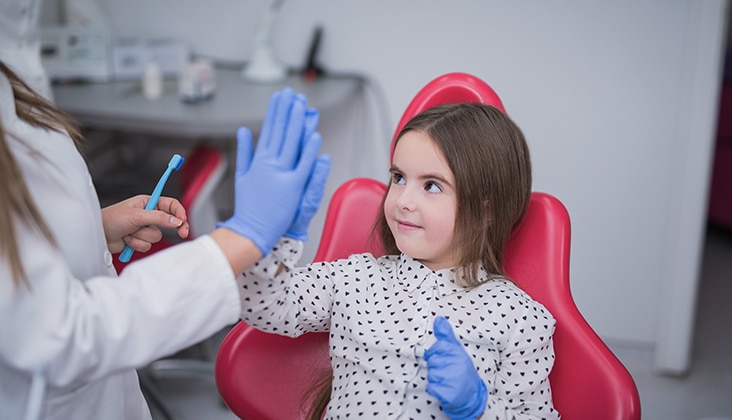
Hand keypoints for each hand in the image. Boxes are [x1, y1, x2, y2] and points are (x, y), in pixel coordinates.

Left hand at [101, 195, 188, 253]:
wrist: (98, 235)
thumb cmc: (111, 219)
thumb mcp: (137, 215)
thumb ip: (158, 218)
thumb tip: (176, 221)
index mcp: (148, 203)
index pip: (170, 205)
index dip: (179, 212)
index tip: (183, 221)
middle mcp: (148, 215)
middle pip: (169, 222)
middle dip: (174, 228)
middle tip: (182, 233)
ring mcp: (144, 228)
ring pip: (156, 236)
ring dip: (142, 236)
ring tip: (129, 232)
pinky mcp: (140, 240)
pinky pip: (148, 245)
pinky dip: (137, 244)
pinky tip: (126, 239)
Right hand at [217, 88, 324, 253]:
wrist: (251, 229)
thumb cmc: (248, 205)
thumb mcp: (242, 174)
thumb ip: (245, 151)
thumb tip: (244, 130)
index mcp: (259, 159)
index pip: (269, 128)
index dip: (276, 111)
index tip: (281, 96)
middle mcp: (270, 163)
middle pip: (281, 131)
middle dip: (287, 110)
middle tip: (293, 93)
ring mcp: (282, 173)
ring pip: (292, 142)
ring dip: (298, 122)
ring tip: (302, 105)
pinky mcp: (293, 186)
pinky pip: (304, 164)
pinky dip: (309, 150)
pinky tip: (314, 135)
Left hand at [424, 316, 487, 419]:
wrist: (472, 395)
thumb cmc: (461, 369)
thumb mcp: (456, 349)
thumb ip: (446, 334)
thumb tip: (438, 318)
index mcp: (459, 353)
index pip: (438, 347)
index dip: (436, 353)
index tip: (443, 357)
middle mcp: (458, 365)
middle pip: (432, 362)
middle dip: (436, 367)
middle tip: (447, 370)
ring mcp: (454, 380)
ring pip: (431, 375)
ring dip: (436, 378)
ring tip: (447, 380)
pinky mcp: (449, 394)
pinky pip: (431, 387)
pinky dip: (435, 389)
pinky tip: (444, 388)